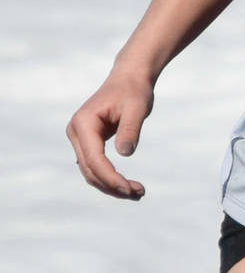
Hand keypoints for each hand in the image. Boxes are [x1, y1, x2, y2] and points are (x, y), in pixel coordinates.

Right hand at [67, 70, 153, 199]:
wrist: (130, 78)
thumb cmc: (134, 91)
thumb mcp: (137, 108)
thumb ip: (130, 129)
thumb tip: (125, 153)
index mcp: (83, 123)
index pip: (93, 159)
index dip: (110, 177)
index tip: (130, 189)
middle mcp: (76, 132)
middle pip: (89, 169)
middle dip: (112, 185)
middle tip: (139, 194)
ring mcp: (80, 138)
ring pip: (91, 171)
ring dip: (111, 185)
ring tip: (138, 193)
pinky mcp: (88, 142)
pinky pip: (96, 165)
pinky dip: (110, 177)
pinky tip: (128, 186)